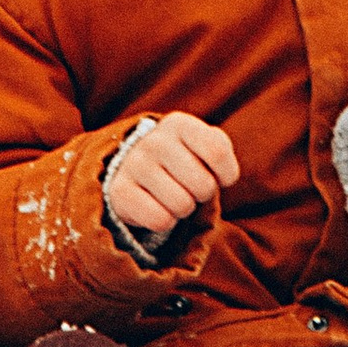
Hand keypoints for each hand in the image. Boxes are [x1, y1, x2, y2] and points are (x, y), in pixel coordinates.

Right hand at [107, 110, 238, 244]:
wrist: (133, 166)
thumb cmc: (182, 158)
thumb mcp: (202, 145)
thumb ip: (220, 150)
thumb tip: (224, 176)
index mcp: (180, 124)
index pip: (217, 153)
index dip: (227, 174)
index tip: (217, 175)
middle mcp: (155, 141)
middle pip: (204, 185)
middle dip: (203, 194)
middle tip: (190, 187)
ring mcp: (135, 165)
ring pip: (183, 205)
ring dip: (184, 209)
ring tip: (173, 195)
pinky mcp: (120, 192)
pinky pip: (161, 221)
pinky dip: (165, 222)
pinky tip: (157, 206)